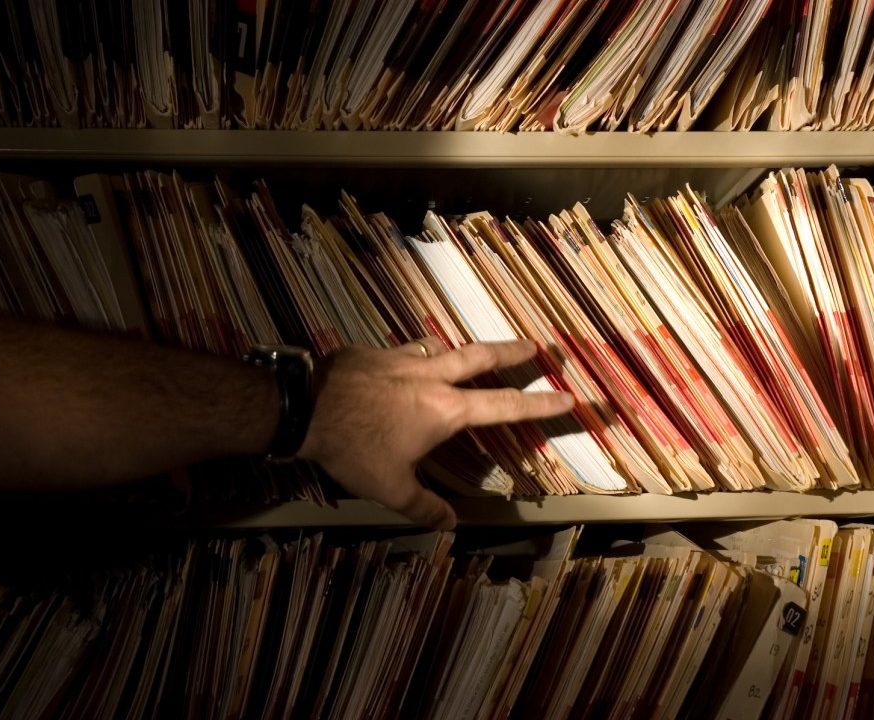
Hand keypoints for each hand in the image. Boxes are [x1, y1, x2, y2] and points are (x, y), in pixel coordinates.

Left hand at [298, 338, 572, 529]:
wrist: (304, 407)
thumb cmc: (353, 449)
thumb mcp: (390, 489)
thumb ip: (424, 507)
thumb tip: (450, 525)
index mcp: (445, 410)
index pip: (504, 406)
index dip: (540, 404)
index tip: (568, 396)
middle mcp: (431, 377)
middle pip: (481, 357)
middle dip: (512, 352)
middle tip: (536, 346)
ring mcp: (402, 359)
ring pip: (442, 348)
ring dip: (459, 351)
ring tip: (464, 354)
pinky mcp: (373, 352)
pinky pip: (404, 350)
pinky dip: (414, 356)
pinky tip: (404, 363)